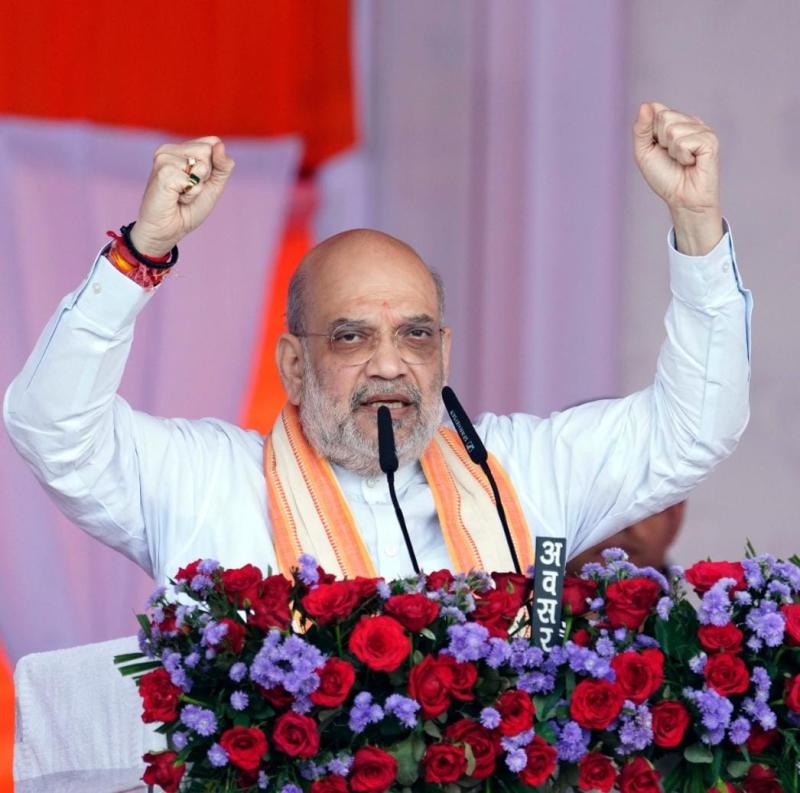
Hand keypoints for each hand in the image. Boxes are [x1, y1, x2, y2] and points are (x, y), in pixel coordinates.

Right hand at [130, 137, 234, 256]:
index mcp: (180, 148)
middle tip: (188, 189)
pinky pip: (192, 180)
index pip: (213, 142)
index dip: (213, 167)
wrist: (169, 230)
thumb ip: (222, 165)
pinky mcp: (162, 172)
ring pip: (202, 165)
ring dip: (197, 187)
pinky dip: (190, 194)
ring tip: (181, 194)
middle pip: (208, 151)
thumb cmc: (189, 208)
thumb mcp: (213, 185)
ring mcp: (163, 159)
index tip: (198, 181)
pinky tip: (176, 198)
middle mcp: (169, 150)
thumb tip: (219, 144)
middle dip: (205, 176)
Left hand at [633, 102, 722, 254]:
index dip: (650, 132)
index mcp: (676, 122)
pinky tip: (691, 163)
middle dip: (660, 141)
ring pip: (673, 129)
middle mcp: (691, 122)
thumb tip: (645, 104)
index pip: (656, 110)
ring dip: (672, 151)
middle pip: (664, 117)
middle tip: (671, 157)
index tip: (657, 148)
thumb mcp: (644, 152)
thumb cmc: (665, 177)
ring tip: (681, 161)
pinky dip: (682, 156)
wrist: (681, 198)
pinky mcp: (710, 140)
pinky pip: (684, 141)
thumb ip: (641, 129)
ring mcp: (703, 130)